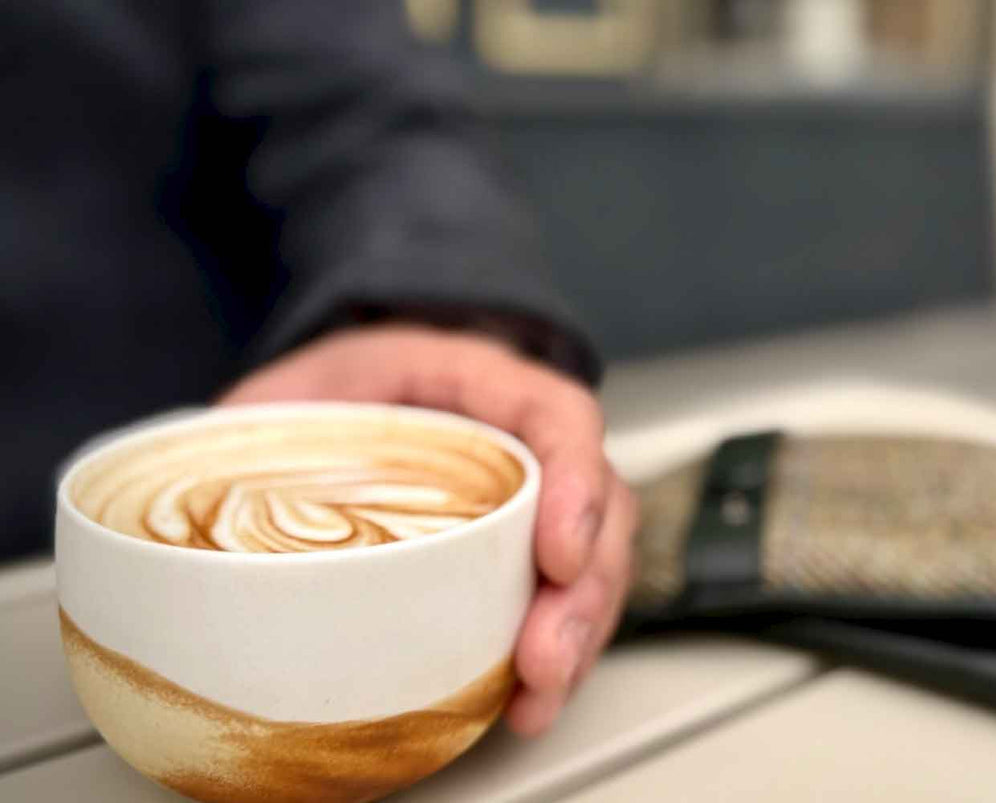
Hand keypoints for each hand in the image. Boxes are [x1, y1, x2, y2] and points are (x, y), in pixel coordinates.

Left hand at [220, 322, 634, 734]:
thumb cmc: (343, 382)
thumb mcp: (299, 385)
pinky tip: (529, 701)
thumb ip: (265, 424)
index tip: (557, 554)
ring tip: (538, 697)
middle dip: (581, 594)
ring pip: (597, 565)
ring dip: (577, 637)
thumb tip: (196, 489)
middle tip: (543, 659)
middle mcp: (529, 442)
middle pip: (601, 510)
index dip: (574, 485)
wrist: (363, 387)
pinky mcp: (527, 554)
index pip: (560, 417)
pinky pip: (568, 601)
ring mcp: (540, 501)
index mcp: (483, 381)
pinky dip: (556, 656)